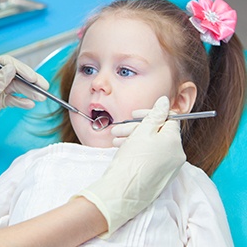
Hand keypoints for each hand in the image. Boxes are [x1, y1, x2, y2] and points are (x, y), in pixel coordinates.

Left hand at [0, 55, 48, 166]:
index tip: (32, 78)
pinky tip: (30, 104)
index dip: (20, 69)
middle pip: (14, 76)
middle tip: (43, 87)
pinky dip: (22, 101)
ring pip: (16, 88)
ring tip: (41, 98)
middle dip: (29, 81)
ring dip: (29, 92)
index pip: (5, 64)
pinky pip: (13, 99)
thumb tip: (12, 68)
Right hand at [76, 96, 185, 236]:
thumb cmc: (132, 160)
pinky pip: (151, 156)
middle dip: (137, 127)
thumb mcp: (143, 131)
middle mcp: (176, 155)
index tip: (135, 114)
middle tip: (120, 129)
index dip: (151, 113)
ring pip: (152, 144)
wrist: (123, 191)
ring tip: (116, 140)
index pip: (169, 119)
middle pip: (158, 132)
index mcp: (175, 142)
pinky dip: (137, 150)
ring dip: (133, 138)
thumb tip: (165, 101)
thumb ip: (156, 114)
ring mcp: (169, 167)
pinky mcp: (160, 176)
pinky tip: (121, 148)